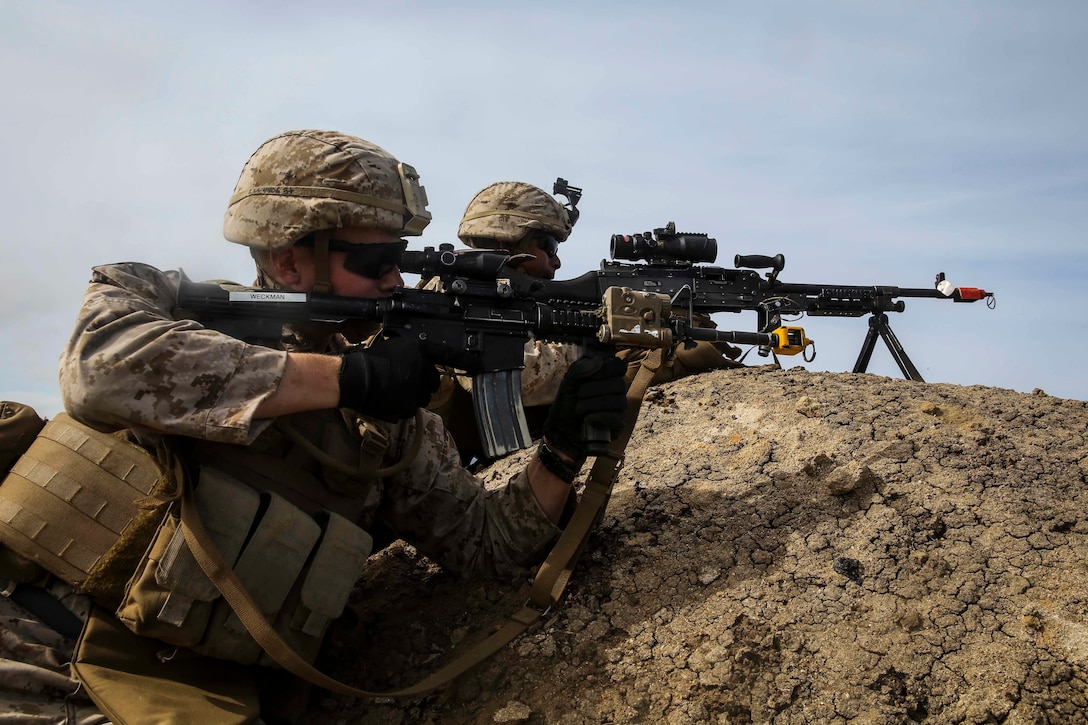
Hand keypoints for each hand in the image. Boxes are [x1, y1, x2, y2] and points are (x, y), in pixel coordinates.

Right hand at [338, 336, 478, 421]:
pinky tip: (388, 399)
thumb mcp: (395, 348)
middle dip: (422, 384)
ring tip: (393, 390)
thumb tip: (420, 362)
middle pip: (432, 383)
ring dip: (412, 397)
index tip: (478, 366)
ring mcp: (416, 390)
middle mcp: (422, 370)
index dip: (465, 360)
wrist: (355, 378)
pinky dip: (401, 408)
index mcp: (419, 352)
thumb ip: (413, 355)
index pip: (448, 354)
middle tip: (403, 381)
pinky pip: (409, 410)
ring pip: (422, 398)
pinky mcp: (408, 407)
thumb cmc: (370, 360)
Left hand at [543, 355, 627, 460]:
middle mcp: (617, 391)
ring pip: (618, 401)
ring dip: (593, 404)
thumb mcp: (567, 384)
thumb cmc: (567, 404)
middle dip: (594, 389)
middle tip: (579, 395)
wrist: (561, 429)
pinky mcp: (618, 425)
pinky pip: (616, 418)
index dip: (606, 369)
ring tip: (579, 409)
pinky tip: (587, 419)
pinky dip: (599, 418)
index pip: (619, 366)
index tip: (590, 376)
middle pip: (619, 384)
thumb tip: (599, 361)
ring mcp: (620, 408)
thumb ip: (579, 370)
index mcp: (607, 377)